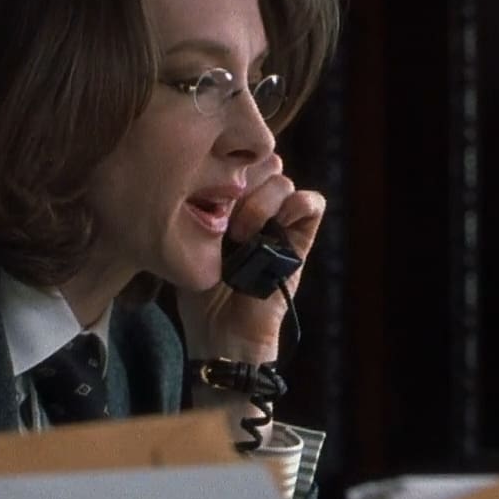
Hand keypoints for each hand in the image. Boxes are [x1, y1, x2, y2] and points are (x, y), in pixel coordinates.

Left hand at [177, 154, 323, 364]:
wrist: (222, 338)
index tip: (201, 190)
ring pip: (282, 179)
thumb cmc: (200, 297)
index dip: (223, 165)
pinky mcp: (300, 244)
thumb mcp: (187, 247)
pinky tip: (272, 226)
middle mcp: (258, 210)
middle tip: (221, 210)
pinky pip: (312, 205)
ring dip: (260, 199)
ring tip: (240, 231)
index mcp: (231, 207)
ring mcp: (280, 225)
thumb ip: (192, 213)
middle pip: (261, 162)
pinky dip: (297, 204)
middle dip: (241, 178)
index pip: (236, 160)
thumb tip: (185, 176)